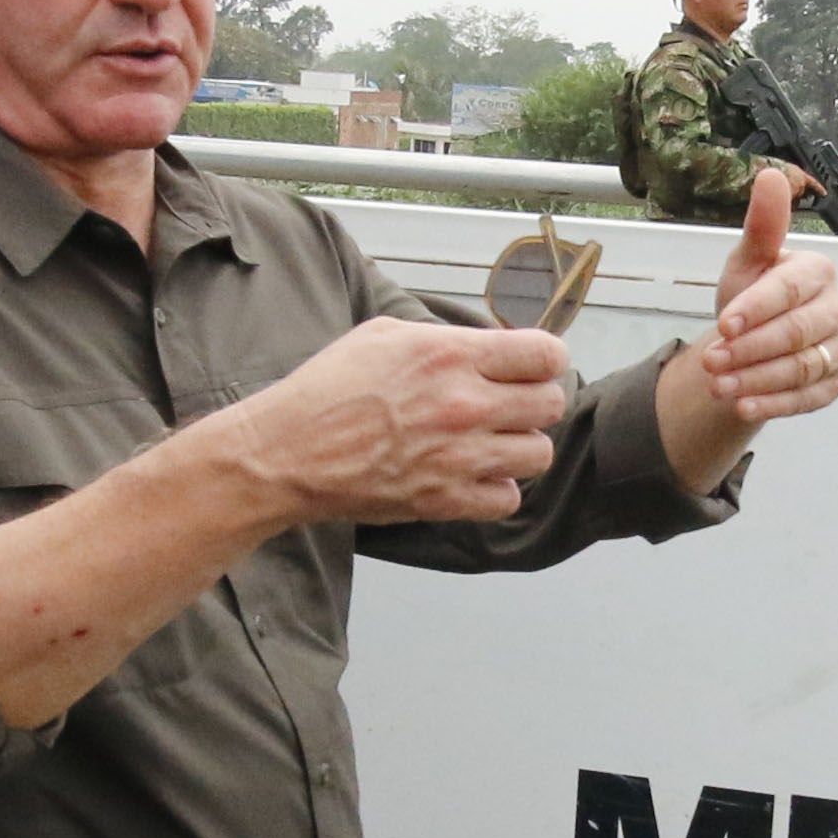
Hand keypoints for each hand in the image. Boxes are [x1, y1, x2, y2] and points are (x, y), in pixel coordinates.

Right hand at [235, 314, 570, 524]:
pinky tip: (473, 476)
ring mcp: (458, 457)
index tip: (530, 367)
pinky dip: (496, 489)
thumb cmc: (327, 390)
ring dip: (519, 448)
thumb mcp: (384, 336)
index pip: (545, 354)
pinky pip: (508, 499)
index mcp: (450, 355)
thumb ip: (445, 339)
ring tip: (491, 443)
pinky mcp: (445, 500)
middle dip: (533, 402)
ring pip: (538, 454)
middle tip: (508, 406)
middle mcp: (463, 405)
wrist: (287, 452)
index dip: (544, 360)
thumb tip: (487, 348)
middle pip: (550, 404)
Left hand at [702, 171, 837, 421]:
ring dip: (757, 380)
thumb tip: (771, 175)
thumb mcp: (748, 260)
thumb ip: (762, 226)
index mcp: (819, 271)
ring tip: (717, 386)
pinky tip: (742, 407)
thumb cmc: (753, 293)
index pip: (791, 290)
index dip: (757, 308)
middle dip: (750, 349)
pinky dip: (774, 405)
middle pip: (797, 333)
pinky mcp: (835, 384)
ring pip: (802, 368)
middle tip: (710, 362)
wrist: (753, 340)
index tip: (722, 325)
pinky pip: (808, 399)